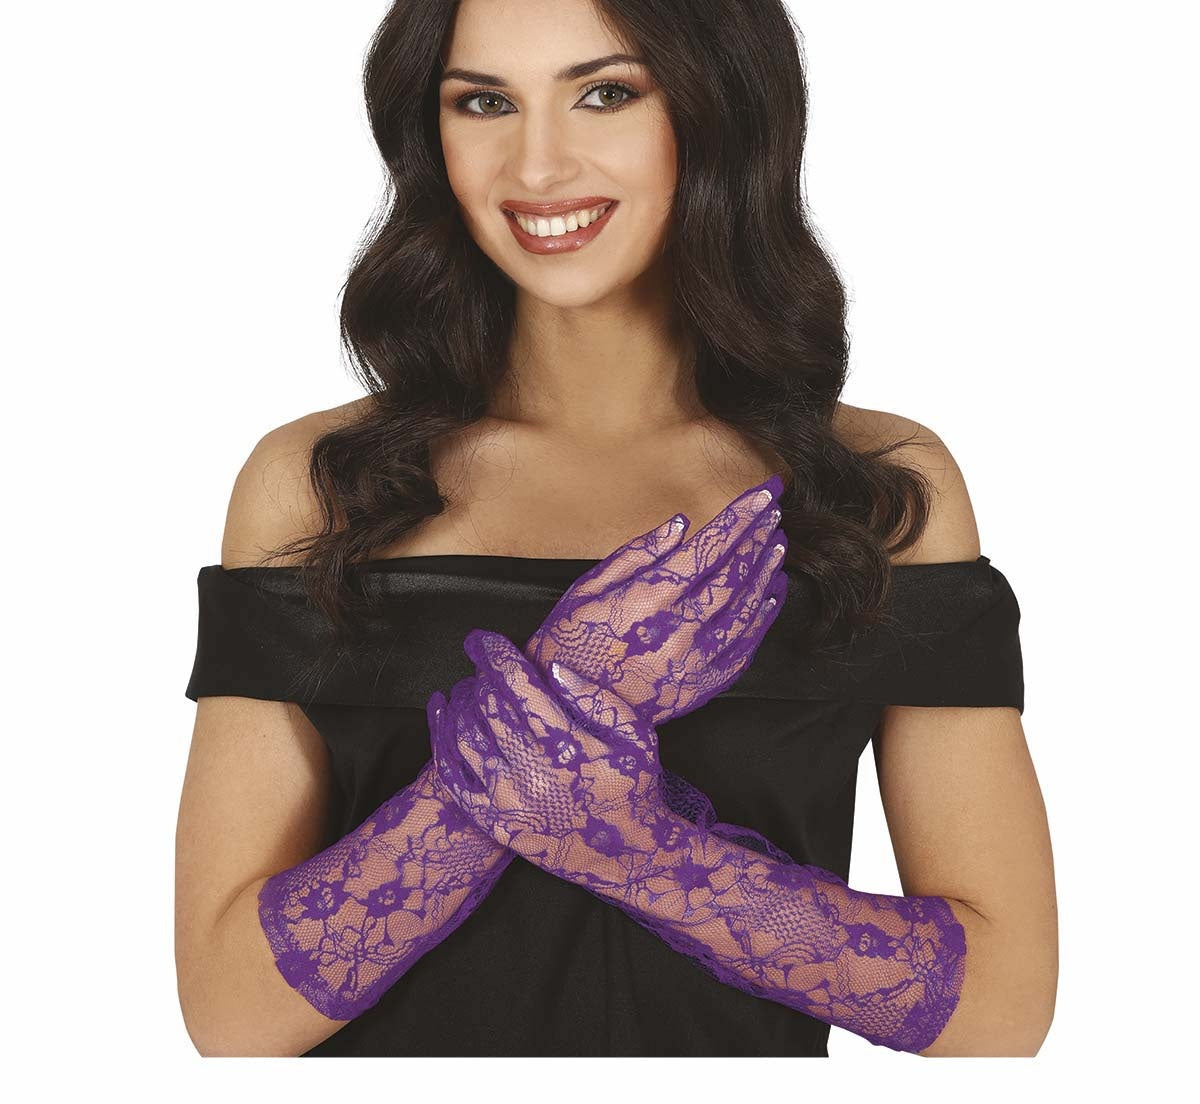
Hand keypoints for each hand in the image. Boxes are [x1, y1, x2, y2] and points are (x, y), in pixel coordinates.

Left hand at [430, 628, 769, 891]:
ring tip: (467, 687)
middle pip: (487, 708)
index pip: (517, 686)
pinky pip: (453, 777)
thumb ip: (596, 699)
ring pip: (466, 738)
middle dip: (479, 677)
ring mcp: (510, 801)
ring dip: (460, 704)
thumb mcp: (635, 736)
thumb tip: (552, 668)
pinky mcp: (496, 824)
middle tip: (481, 664)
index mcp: (567, 746)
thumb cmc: (634, 786)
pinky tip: (439, 713)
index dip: (495, 655)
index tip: (483, 638)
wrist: (629, 856)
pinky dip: (440, 740)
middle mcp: (533, 773)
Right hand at [525, 474, 788, 724]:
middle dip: (758, 537)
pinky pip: (744, 647)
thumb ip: (637, 554)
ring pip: (746, 608)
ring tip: (778, 545)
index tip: (763, 494)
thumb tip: (680, 525)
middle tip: (775, 511)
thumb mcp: (587, 589)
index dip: (741, 517)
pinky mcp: (702, 685)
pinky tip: (770, 595)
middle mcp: (681, 627)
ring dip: (765, 572)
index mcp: (651, 597)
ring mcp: (696, 660)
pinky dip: (761, 618)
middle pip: (734, 573)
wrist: (568, 710)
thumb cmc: (570, 642)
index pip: (710, 546)